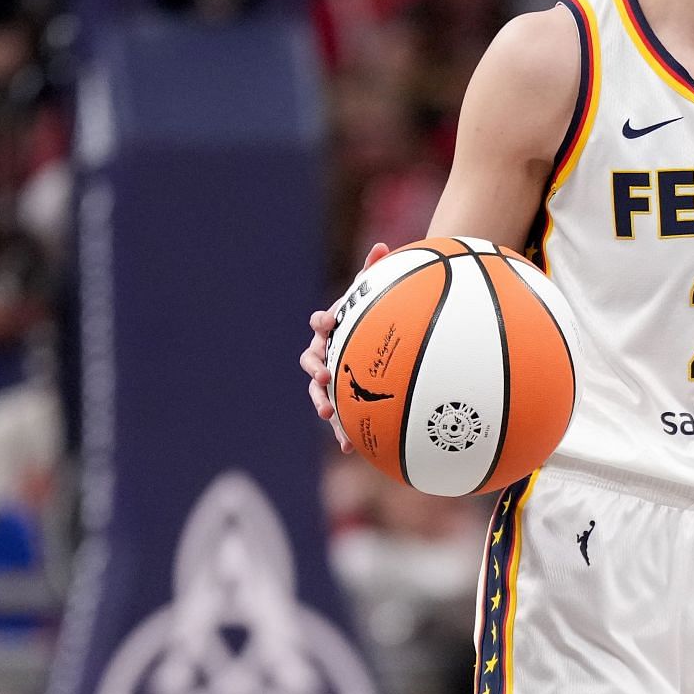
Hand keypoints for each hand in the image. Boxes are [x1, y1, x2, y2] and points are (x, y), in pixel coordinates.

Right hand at [300, 242, 389, 452]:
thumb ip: (374, 272)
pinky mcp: (339, 398)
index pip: (320, 323)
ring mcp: (328, 377)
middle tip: (322, 374)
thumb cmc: (370, 313)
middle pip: (311, 361)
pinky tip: (350, 447)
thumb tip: (381, 246)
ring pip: (319, 391)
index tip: (327, 322)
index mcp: (330, 328)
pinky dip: (342, 430)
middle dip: (315, 368)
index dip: (322, 322)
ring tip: (327, 413)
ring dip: (321, 401)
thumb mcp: (372, 294)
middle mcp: (323, 352)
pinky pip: (339, 415)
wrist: (372, 336)